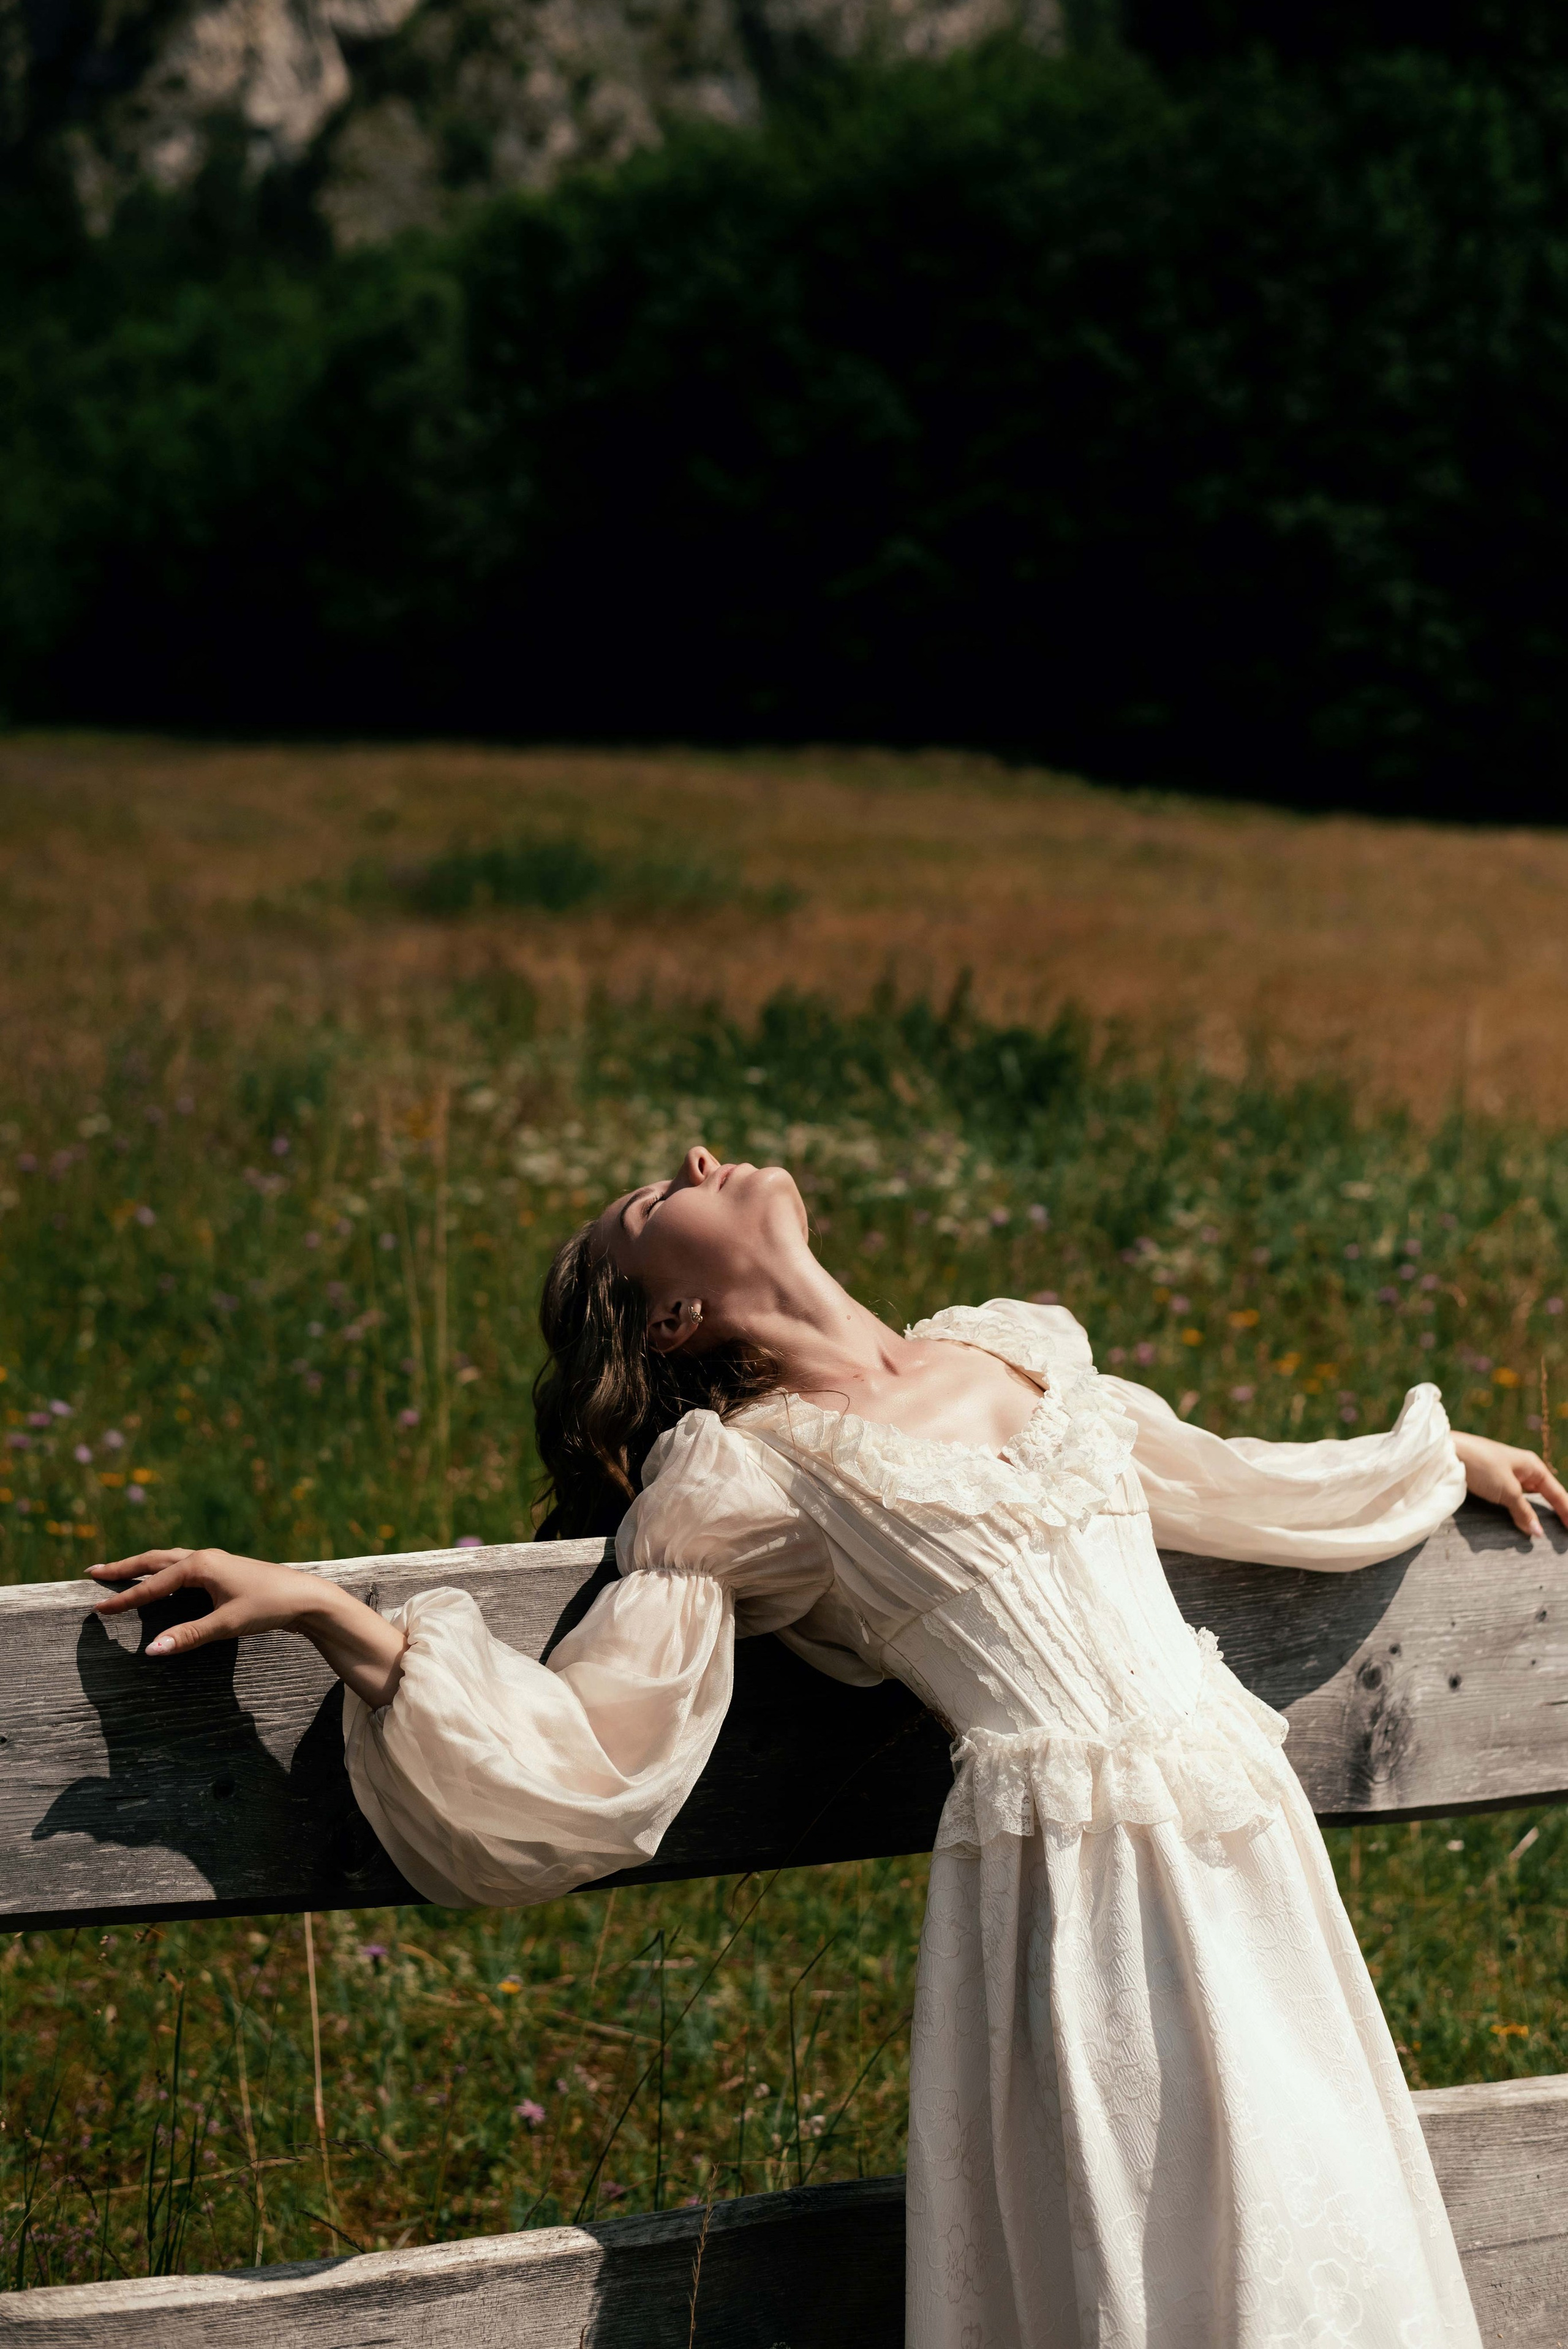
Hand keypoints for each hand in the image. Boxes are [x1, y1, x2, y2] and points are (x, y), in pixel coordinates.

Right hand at [87, 1546, 331, 1651]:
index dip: (124, 1599)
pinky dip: (163, 1573)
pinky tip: (160, 1583)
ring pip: (169, 1561)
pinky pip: (183, 1569)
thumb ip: (188, 1636)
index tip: (98, 1609)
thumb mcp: (226, 1624)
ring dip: (143, 1567)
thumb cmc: (268, 1607)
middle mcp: (204, 1558)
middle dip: (124, 1567)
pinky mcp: (223, 1572)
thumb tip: (151, 1650)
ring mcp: (214, 1563)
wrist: (306, 1597)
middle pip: (154, 1560)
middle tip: (94, 1572)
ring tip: (119, 1573)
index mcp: (200, 1566)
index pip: (153, 1584)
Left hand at [1452, 1432, 1567, 1538]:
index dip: (1567, 1511)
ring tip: (1543, 1534)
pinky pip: (1513, 1501)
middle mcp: (1524, 1470)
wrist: (1449, 1452)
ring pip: (1528, 1500)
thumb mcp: (1507, 1490)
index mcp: (1533, 1467)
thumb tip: (1538, 1532)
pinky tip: (1521, 1524)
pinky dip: (1519, 1512)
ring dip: (1534, 1515)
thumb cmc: (1482, 1465)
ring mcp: (1508, 1476)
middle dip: (1554, 1514)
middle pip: (1545, 1496)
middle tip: (1562, 1534)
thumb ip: (1523, 1512)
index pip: (1557, 1494)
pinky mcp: (1493, 1482)